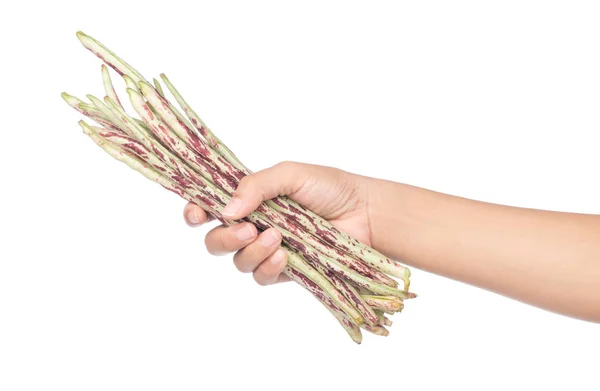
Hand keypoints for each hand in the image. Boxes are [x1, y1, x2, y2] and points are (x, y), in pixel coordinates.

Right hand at [183, 162, 373, 285]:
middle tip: (247, 229)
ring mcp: (267, 250)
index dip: (195, 213)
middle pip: (216, 240)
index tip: (196, 215)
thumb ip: (257, 185)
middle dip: (224, 237)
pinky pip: (261, 277)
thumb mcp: (291, 174)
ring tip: (277, 238)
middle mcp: (253, 225)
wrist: (364, 214)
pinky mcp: (284, 270)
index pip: (210, 208)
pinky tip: (284, 257)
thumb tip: (228, 208)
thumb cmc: (329, 188)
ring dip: (251, 251)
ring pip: (237, 261)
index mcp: (250, 200)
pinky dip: (267, 268)